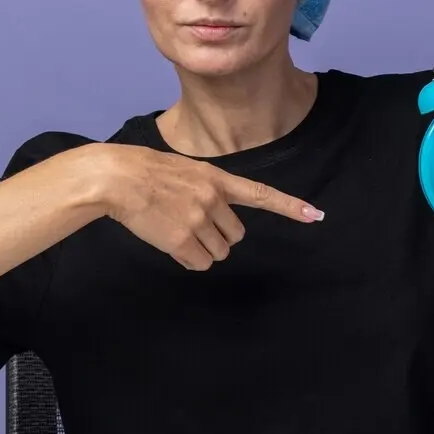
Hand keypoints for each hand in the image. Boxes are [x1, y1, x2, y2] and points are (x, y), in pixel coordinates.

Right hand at [92, 143, 322, 270]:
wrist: (118, 178)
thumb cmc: (147, 172)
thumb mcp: (186, 170)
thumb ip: (208, 189)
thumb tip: (215, 218)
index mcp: (217, 178)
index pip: (260, 194)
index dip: (289, 207)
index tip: (315, 215)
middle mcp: (213, 199)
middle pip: (235, 235)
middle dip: (219, 235)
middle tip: (193, 224)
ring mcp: (198, 220)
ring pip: (218, 252)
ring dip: (203, 248)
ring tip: (178, 230)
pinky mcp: (181, 240)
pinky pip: (199, 262)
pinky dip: (188, 258)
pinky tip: (171, 242)